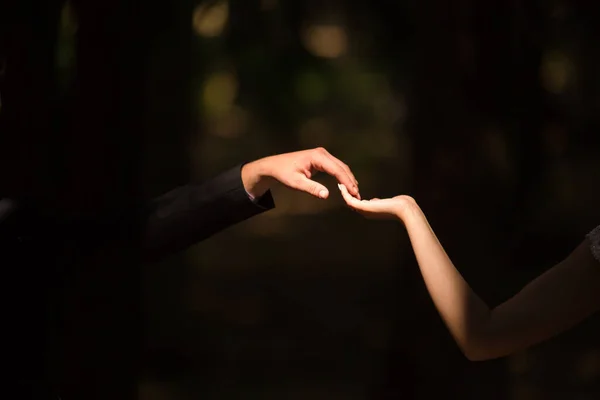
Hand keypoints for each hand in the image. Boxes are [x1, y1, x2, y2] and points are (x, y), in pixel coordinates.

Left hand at [242, 147, 359, 199]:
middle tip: (357, 196)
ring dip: (348, 179)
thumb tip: (326, 195)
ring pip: (341, 167)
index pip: (337, 169)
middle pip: (342, 167)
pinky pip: (336, 167)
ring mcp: (323, 155)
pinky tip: (347, 186)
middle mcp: (323, 153)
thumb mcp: (296, 182)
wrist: (275, 166)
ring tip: (355, 193)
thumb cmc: (284, 173)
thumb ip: (311, 188)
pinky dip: (343, 177)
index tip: (353, 193)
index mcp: (317, 157)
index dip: (346, 182)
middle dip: (350, 181)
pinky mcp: (322, 159)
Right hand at [338, 183, 414, 219]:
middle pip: (352, 204)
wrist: (404, 209)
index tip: (348, 189)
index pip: (358, 205)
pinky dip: (345, 194)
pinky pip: (350, 200)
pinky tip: (342, 186)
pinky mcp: (364, 207)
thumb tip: (374, 201)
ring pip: (349, 202)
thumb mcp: (386, 203)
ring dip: (344, 193)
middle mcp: (366, 213)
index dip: (352, 197)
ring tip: (339, 185)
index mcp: (371, 212)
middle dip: (346, 195)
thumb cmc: (400, 205)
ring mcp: (365, 211)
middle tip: (341, 186)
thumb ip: (378, 203)